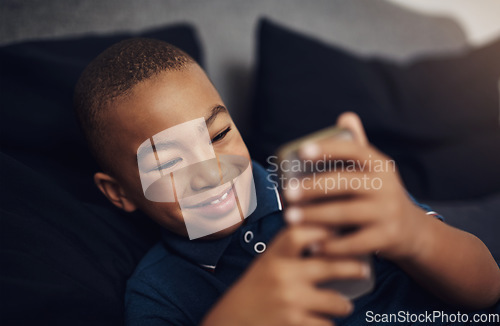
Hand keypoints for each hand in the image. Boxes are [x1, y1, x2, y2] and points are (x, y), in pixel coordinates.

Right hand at [201, 225, 369, 325]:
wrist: (231, 321)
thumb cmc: (253, 290)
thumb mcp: (266, 263)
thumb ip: (288, 250)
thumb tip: (326, 235)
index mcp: (273, 256)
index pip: (299, 233)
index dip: (322, 229)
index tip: (338, 232)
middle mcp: (282, 275)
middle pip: (329, 264)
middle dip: (352, 267)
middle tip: (362, 269)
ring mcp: (290, 300)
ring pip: (336, 301)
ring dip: (342, 304)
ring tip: (343, 305)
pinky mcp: (294, 324)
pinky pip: (327, 324)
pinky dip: (327, 324)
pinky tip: (323, 320)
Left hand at [283, 112, 429, 260]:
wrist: (412, 229)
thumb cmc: (379, 194)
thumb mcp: (373, 170)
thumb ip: (357, 146)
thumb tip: (345, 116)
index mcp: (378, 163)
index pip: (354, 150)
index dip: (328, 149)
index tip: (302, 151)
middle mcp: (386, 185)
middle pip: (345, 183)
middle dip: (313, 187)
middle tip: (287, 193)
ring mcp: (388, 211)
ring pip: (346, 213)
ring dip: (315, 216)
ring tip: (289, 218)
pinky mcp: (387, 237)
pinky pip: (355, 242)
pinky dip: (332, 246)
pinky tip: (312, 245)